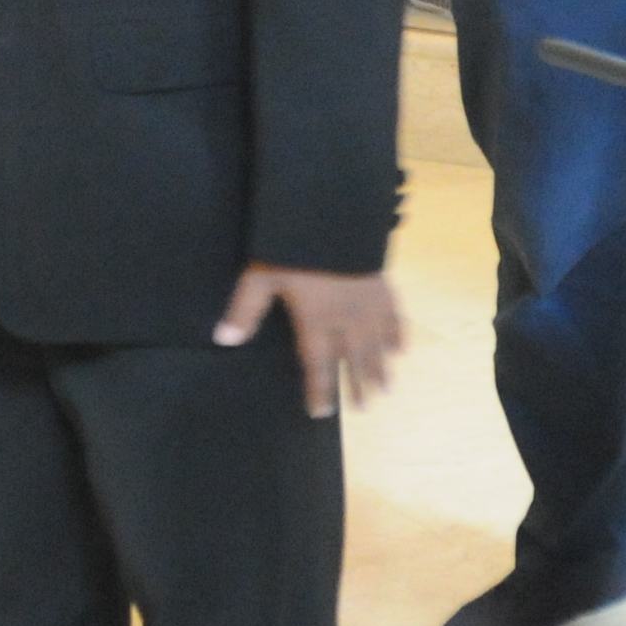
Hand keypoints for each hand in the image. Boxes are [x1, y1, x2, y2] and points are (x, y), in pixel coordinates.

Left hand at [213, 264, 404, 417]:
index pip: (318, 365)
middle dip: (358, 385)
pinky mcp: (383, 284)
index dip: (320, 390)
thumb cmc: (295, 245)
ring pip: (377, 343)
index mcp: (316, 320)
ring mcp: (368, 302)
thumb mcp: (263, 274)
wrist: (335, 212)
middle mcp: (346, 319)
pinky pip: (395, 316)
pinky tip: (402, 348)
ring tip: (387, 388)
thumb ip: (245, 308)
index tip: (321, 412)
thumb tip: (223, 340)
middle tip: (366, 408)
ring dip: (381, 367)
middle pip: (354, 359)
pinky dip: (398, 334)